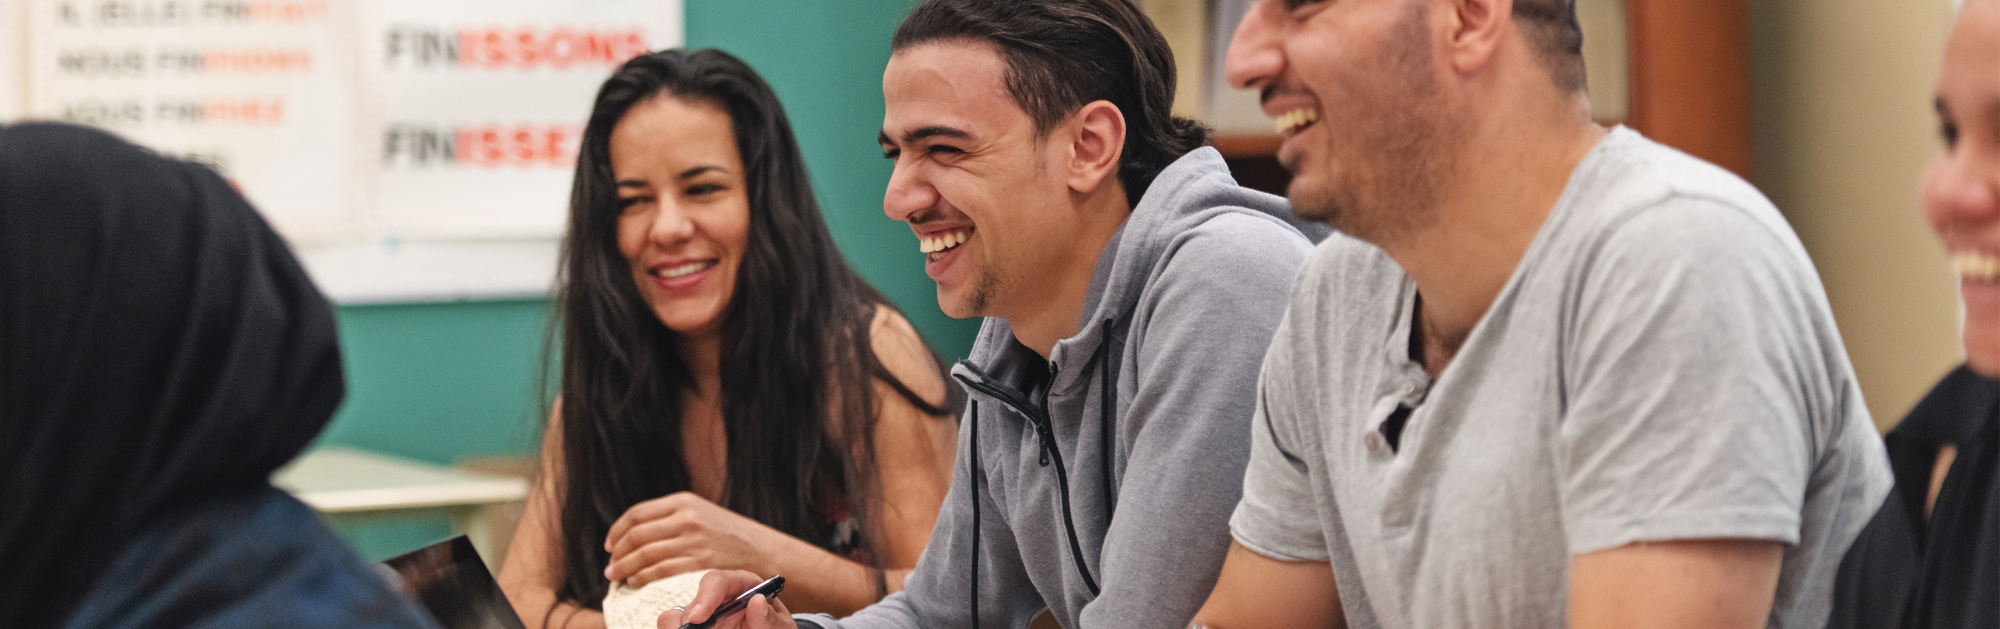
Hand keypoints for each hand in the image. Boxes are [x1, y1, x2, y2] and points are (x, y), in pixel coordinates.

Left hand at [604, 491, 787, 585]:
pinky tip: (635, 582)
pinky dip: (642, 578)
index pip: (637, 514)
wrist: (763, 551)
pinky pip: (660, 571)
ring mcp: (693, 541)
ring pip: (644, 555)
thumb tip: (633, 534)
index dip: (617, 531)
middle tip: (610, 566)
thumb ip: (672, 517)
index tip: (609, 545)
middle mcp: (687, 518)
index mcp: (684, 502)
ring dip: (624, 568)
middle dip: (617, 553)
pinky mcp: (699, 563)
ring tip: (617, 577)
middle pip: (636, 535)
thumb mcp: (702, 513)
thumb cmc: (729, 536)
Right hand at [655, 570, 793, 628]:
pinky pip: (674, 627)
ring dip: (676, 626)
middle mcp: (720, 598)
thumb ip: (770, 618)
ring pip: (676, 617)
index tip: (699, 618)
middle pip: (694, 602)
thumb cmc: (777, 628)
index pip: (718, 581)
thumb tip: (757, 601)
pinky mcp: (697, 626)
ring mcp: (706, 615)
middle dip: (687, 619)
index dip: (706, 597)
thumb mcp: (781, 626)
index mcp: (742, 586)